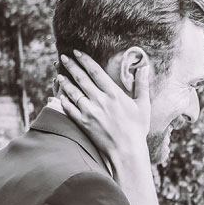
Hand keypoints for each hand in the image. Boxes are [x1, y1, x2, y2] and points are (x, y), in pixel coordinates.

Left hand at [56, 51, 151, 169]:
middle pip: (81, 78)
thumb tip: (145, 66)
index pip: (96, 71)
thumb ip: (142, 84)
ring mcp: (90, 112)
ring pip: (73, 92)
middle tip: (64, 58)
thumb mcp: (143, 105)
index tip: (77, 53)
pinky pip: (69, 108)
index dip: (85, 60)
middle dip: (71, 66)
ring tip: (59, 75)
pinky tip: (59, 95)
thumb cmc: (137, 128)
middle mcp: (100, 100)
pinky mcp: (83, 123)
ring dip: (65, 82)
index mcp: (114, 94)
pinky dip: (63, 101)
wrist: (127, 151)